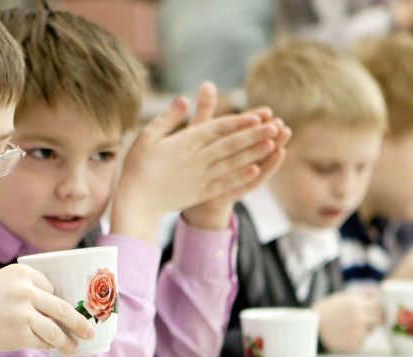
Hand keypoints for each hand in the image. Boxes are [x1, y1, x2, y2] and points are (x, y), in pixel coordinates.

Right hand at [0, 264, 93, 356]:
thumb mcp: (1, 282)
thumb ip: (24, 289)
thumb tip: (53, 306)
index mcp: (23, 272)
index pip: (52, 287)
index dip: (63, 301)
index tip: (75, 310)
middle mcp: (26, 289)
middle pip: (63, 307)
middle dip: (80, 322)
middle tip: (90, 331)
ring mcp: (24, 312)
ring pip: (56, 329)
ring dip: (68, 341)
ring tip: (75, 348)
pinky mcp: (20, 333)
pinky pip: (42, 342)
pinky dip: (49, 347)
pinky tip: (55, 350)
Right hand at [110, 81, 288, 241]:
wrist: (137, 202)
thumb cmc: (138, 167)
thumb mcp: (147, 136)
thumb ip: (168, 118)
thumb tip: (185, 99)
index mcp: (186, 142)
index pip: (218, 128)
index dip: (239, 121)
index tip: (257, 114)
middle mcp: (198, 158)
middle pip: (231, 144)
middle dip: (255, 134)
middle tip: (276, 125)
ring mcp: (201, 177)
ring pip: (233, 162)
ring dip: (254, 153)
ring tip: (273, 144)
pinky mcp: (201, 193)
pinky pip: (225, 184)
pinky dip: (241, 177)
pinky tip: (255, 170)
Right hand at [314, 289, 382, 352]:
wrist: (311, 329)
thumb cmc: (324, 312)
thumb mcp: (339, 298)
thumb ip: (358, 297)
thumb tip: (373, 294)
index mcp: (356, 304)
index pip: (379, 305)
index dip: (378, 308)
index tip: (377, 311)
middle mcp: (360, 318)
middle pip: (378, 319)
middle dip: (374, 320)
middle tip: (364, 321)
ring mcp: (359, 332)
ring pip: (369, 331)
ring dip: (363, 330)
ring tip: (346, 328)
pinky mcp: (356, 344)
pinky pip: (361, 341)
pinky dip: (354, 340)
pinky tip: (342, 336)